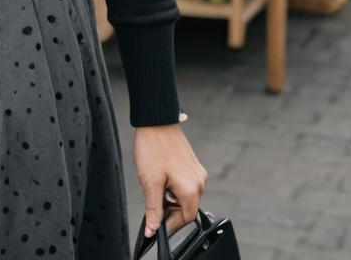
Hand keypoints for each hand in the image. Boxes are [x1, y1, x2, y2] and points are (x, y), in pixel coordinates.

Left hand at [134, 123, 207, 238]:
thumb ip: (154, 209)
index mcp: (191, 189)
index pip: (186, 218)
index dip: (170, 224)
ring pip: (186, 196)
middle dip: (170, 209)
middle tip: (153, 201)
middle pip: (187, 208)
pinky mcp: (193, 165)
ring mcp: (198, 172)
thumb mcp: (150, 182)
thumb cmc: (153, 147)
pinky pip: (186, 184)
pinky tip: (162, 177)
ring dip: (171, 197)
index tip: (156, 223)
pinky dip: (174, 187)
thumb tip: (153, 230)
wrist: (156, 120)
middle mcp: (199, 182)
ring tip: (156, 184)